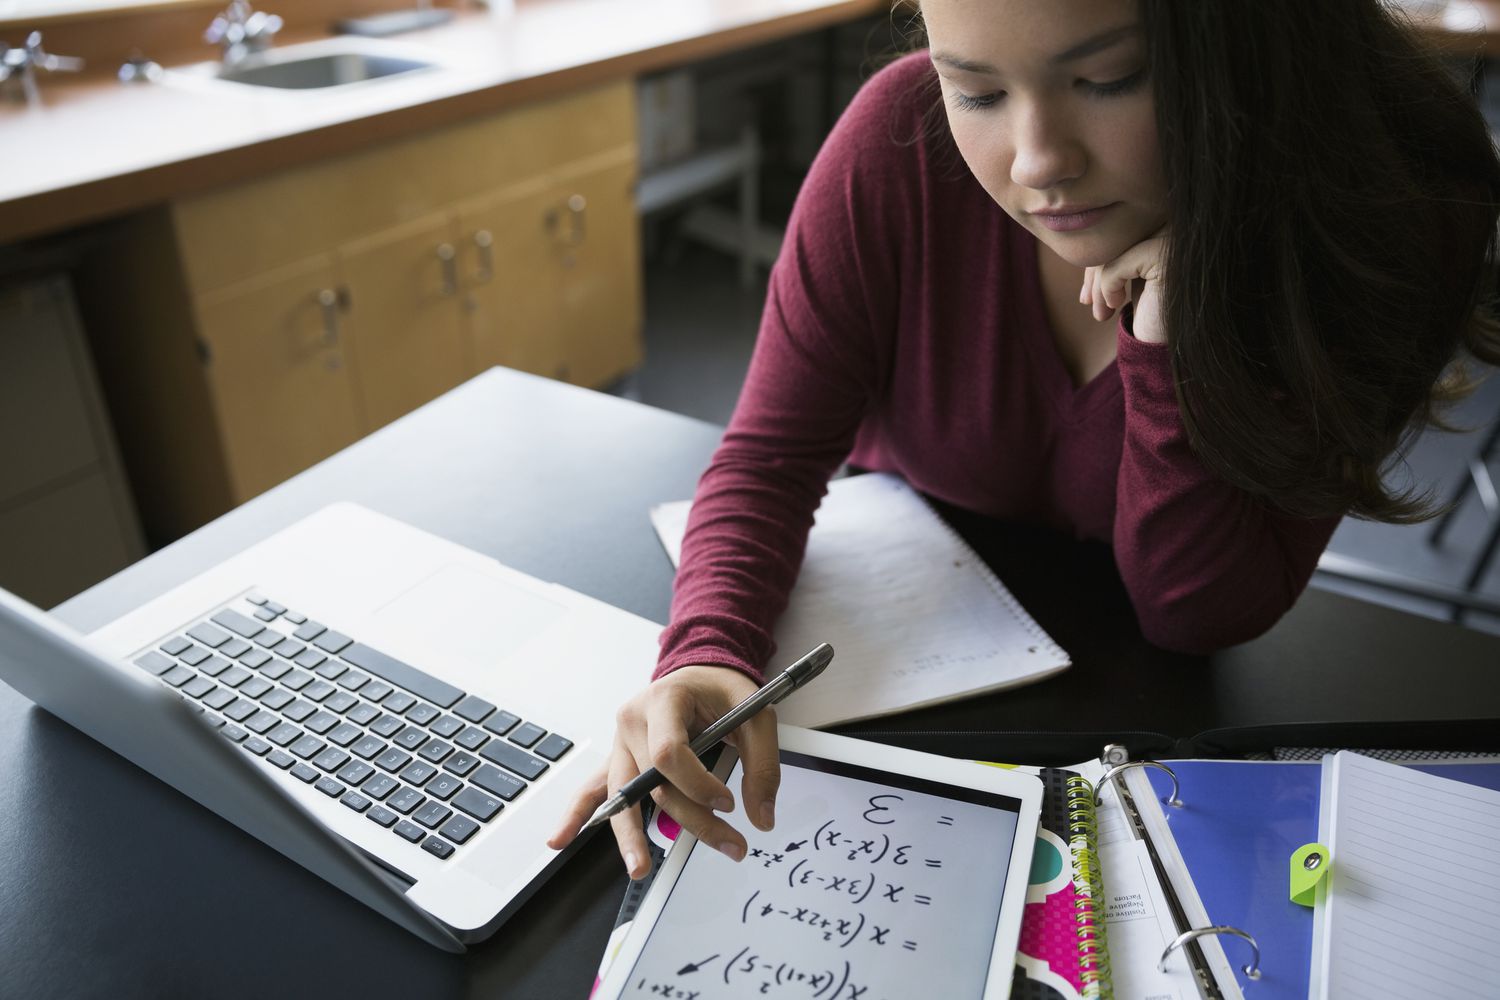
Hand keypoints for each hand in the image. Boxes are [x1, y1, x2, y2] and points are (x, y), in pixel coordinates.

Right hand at [546, 665, 781, 879]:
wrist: (698, 671)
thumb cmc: (722, 690)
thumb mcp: (756, 714)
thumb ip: (763, 765)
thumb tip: (762, 818)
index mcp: (663, 700)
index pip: (669, 751)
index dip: (697, 783)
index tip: (728, 802)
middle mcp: (633, 721)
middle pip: (653, 782)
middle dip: (691, 820)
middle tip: (730, 845)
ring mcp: (621, 742)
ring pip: (623, 793)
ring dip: (630, 834)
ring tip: (639, 868)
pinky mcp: (620, 759)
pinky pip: (594, 787)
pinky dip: (578, 813)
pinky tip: (560, 839)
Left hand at [1079, 228, 1166, 343]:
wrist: (1172, 346)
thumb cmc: (1154, 310)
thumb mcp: (1132, 274)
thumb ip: (1116, 247)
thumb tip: (1076, 234)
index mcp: (1169, 221)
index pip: (1121, 228)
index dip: (1098, 258)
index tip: (1088, 290)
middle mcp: (1175, 222)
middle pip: (1115, 235)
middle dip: (1094, 271)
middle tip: (1087, 301)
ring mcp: (1172, 235)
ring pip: (1112, 250)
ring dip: (1097, 285)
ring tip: (1101, 312)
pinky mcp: (1162, 254)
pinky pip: (1115, 265)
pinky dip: (1106, 288)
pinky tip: (1115, 306)